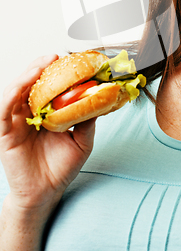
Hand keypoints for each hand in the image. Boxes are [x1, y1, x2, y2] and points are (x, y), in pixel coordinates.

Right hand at [0, 55, 95, 213]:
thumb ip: (88, 120)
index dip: (55, 71)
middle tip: (54, 56)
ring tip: (40, 65)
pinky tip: (21, 87)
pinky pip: (4, 110)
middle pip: (31, 83)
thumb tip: (101, 99)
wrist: (46, 194)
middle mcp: (29, 114)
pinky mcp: (6, 133)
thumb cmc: (62, 168)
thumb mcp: (82, 141)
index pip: (48, 86)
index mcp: (46, 113)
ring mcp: (16, 122)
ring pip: (16, 91)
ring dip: (26, 75)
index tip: (69, 59)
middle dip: (40, 66)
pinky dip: (11, 96)